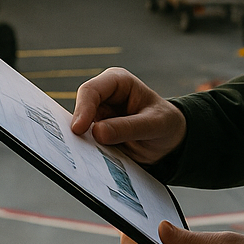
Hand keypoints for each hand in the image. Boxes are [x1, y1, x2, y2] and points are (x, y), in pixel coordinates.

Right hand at [71, 67, 186, 163]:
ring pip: (80, 129)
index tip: (79, 129)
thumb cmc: (165, 123)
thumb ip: (129, 127)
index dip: (83, 109)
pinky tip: (90, 162)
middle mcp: (104, 97)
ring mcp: (99, 116)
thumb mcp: (155, 125)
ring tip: (83, 156)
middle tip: (74, 146)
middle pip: (80, 109)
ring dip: (83, 142)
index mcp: (118, 82)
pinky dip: (88, 151)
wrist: (169, 142)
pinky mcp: (97, 134)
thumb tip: (98, 132)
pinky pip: (87, 143)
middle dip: (78, 127)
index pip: (92, 90)